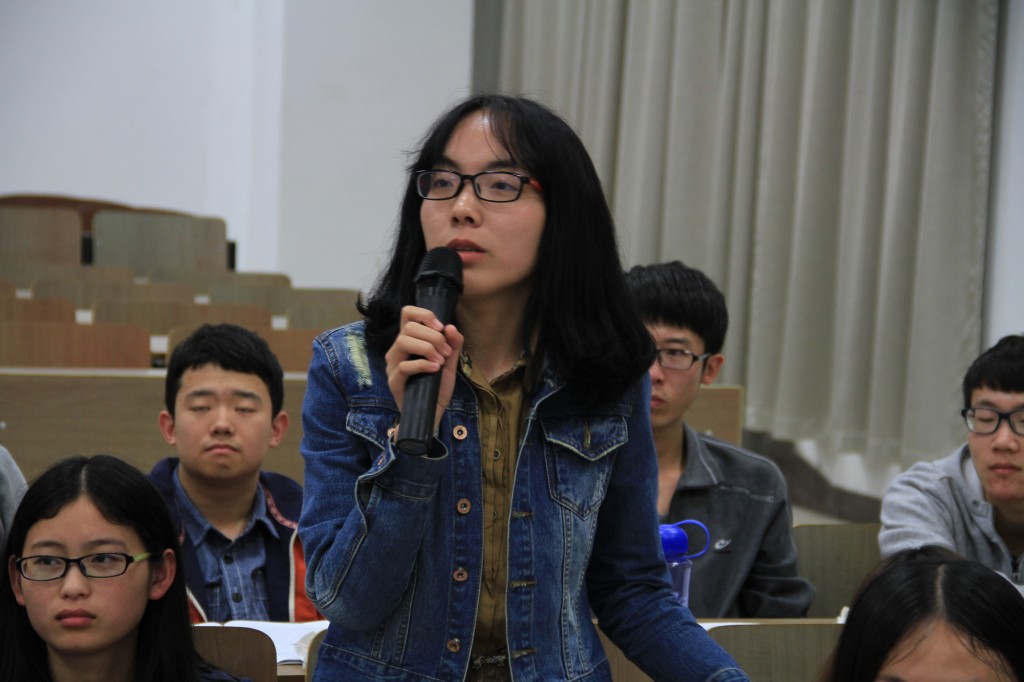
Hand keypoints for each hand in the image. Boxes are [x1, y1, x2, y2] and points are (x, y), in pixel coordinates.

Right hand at [385, 305, 464, 431]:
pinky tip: (435, 369)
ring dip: (428, 348)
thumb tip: (451, 327)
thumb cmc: (437, 387)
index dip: (424, 314)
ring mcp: (392, 366)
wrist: (431, 414)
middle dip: (433, 336)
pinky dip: (423, 364)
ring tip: (440, 361)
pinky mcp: (393, 382)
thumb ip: (453, 345)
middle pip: (409, 327)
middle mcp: (397, 350)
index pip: (407, 314)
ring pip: (403, 342)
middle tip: (447, 352)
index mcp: (409, 341)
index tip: (441, 326)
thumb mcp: (449, 363)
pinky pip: (404, 366)